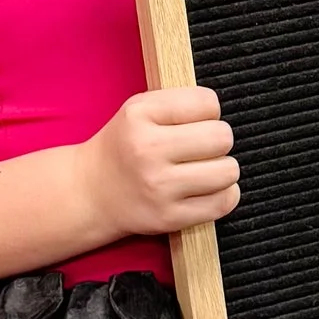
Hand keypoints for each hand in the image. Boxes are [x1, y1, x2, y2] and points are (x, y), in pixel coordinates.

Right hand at [84, 86, 239, 236]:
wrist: (91, 192)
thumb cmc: (125, 146)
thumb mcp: (139, 109)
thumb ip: (180, 101)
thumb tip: (220, 113)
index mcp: (140, 115)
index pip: (207, 103)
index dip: (208, 111)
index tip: (195, 122)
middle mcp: (147, 150)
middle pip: (222, 137)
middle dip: (219, 140)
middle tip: (202, 147)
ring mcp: (158, 187)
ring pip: (228, 172)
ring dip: (223, 169)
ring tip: (204, 169)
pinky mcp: (169, 217)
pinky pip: (223, 202)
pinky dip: (224, 194)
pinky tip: (206, 189)